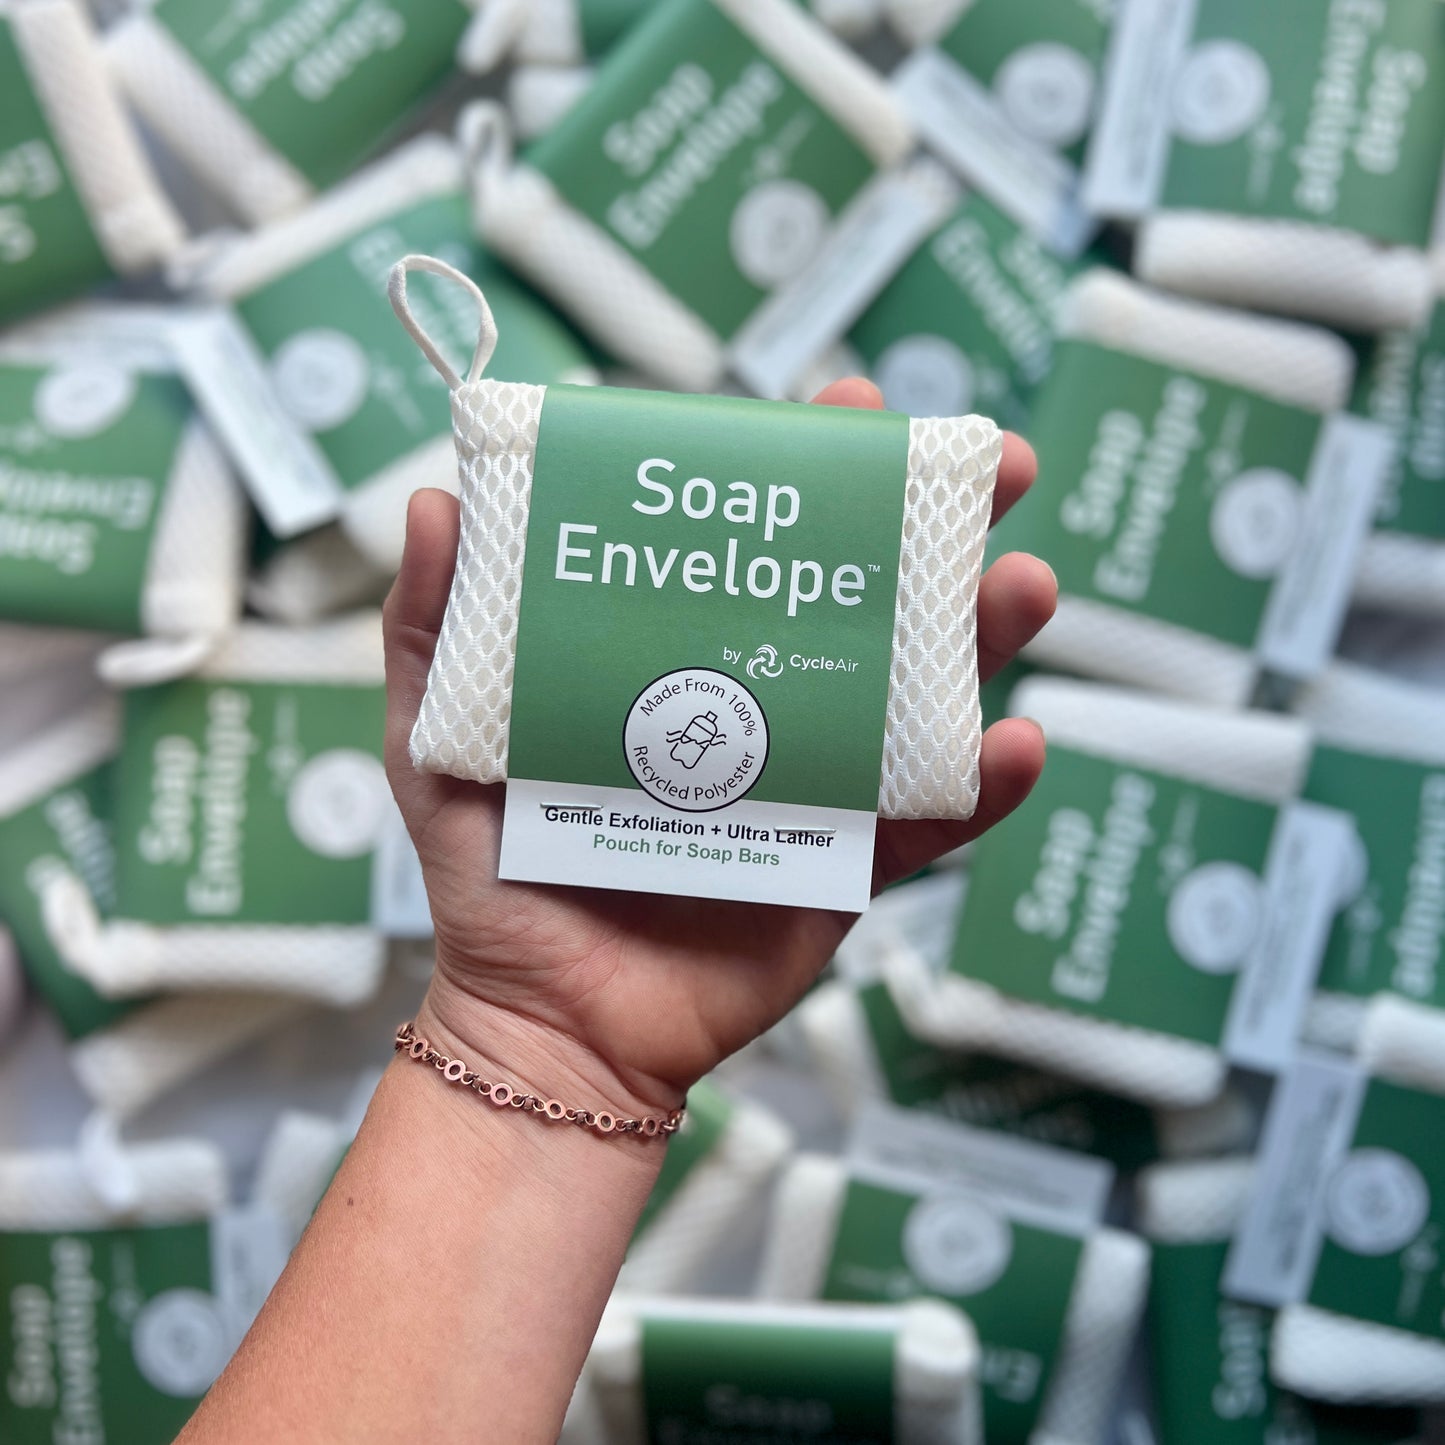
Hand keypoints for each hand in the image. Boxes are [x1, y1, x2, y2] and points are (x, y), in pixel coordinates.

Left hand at [384, 379, 1055, 1118]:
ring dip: (984, 634)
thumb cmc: (491, 878)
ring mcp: (812, 779)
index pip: (755, 540)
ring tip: (1021, 587)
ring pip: (917, 691)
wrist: (546, 1024)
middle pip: (862, 595)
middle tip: (996, 471)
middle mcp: (757, 700)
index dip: (811, 469)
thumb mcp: (440, 742)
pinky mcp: (846, 865)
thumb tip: (438, 504)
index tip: (857, 409)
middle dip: (936, 527)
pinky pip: (930, 823)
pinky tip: (1017, 744)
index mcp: (675, 655)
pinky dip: (983, 787)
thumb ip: (435, 631)